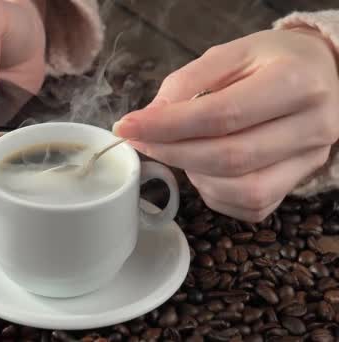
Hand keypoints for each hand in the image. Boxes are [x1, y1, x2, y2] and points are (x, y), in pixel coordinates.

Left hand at [113, 29, 338, 221]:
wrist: (321, 75)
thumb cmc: (272, 60)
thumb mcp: (231, 53)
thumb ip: (188, 82)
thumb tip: (150, 118)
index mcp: (295, 83)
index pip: (222, 115)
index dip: (167, 126)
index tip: (127, 126)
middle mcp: (312, 127)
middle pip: (229, 157)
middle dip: (172, 153)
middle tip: (141, 141)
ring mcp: (309, 161)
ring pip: (242, 190)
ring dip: (195, 175)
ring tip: (179, 149)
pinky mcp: (297, 183)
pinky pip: (249, 205)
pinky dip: (214, 193)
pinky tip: (203, 168)